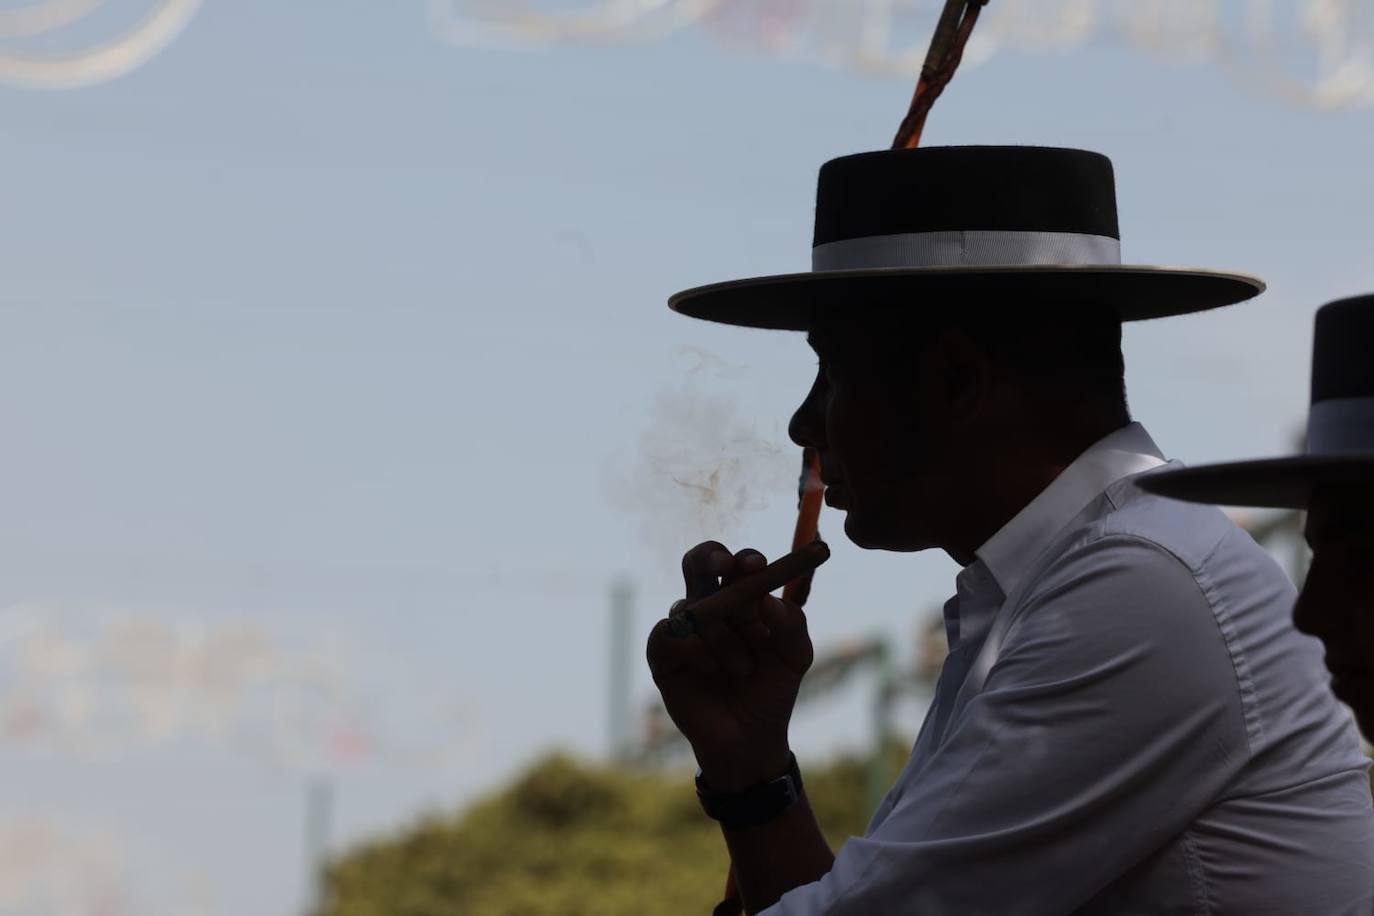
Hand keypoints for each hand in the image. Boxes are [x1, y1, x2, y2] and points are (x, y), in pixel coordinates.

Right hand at [646, 541, 814, 790]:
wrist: (751, 739)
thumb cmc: (772, 691)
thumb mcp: (795, 656)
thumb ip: (792, 624)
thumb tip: (768, 599)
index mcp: (744, 601)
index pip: (738, 564)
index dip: (744, 558)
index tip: (757, 565)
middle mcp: (711, 607)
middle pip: (699, 562)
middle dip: (710, 557)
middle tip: (725, 568)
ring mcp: (685, 629)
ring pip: (694, 606)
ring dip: (722, 636)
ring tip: (742, 669)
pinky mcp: (663, 654)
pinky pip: (670, 633)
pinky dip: (695, 649)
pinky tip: (711, 669)